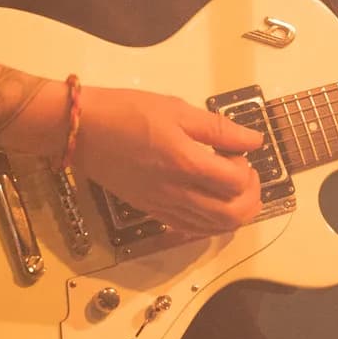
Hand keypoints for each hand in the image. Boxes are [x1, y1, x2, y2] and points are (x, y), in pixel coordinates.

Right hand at [68, 86, 265, 234]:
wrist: (83, 131)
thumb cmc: (129, 112)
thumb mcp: (177, 109)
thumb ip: (218, 128)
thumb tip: (254, 140)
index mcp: (186, 163)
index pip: (236, 182)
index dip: (247, 168)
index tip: (238, 151)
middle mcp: (177, 193)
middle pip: (231, 215)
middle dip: (250, 197)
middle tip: (245, 174)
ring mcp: (164, 207)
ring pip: (214, 228)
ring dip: (234, 212)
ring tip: (231, 188)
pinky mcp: (152, 212)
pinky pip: (191, 229)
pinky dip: (210, 222)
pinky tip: (209, 202)